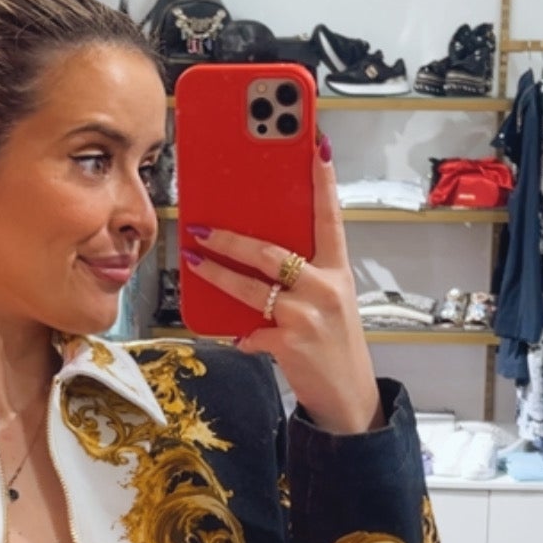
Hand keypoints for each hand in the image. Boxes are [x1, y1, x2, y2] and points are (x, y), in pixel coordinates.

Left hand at [183, 135, 382, 435]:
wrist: (348, 396)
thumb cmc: (334, 341)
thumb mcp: (329, 298)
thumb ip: (302, 271)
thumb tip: (255, 246)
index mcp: (338, 270)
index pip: (330, 216)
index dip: (323, 181)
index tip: (315, 146)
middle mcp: (326, 288)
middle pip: (272, 252)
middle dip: (232, 237)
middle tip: (202, 227)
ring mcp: (308, 316)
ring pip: (252, 287)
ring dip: (217, 273)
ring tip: (194, 259)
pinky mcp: (290, 344)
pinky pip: (249, 330)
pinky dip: (234, 329)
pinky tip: (224, 328)